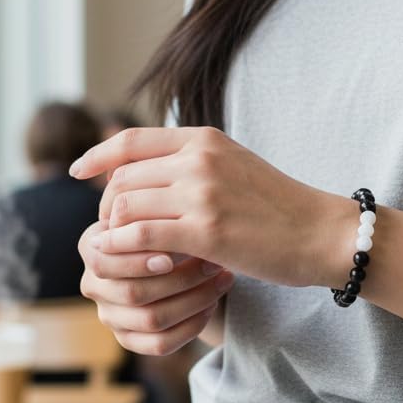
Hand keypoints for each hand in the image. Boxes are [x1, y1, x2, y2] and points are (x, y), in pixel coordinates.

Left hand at [70, 125, 346, 289]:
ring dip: (116, 234)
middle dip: (107, 209)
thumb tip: (146, 174)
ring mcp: (201, 193)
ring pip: (125, 208)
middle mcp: (198, 159)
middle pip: (122, 179)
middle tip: (114, 233)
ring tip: (129, 252)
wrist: (323, 232)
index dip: (98, 156)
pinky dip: (126, 250)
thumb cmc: (280, 208)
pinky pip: (140, 237)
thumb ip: (193, 164)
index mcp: (204, 139)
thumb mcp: (234, 168)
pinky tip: (133, 263)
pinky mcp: (205, 230)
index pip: (131, 141)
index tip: (79, 172)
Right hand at [77, 217, 232, 355]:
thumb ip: (155, 209)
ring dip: (195, 299)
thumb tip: (165, 214)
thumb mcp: (161, 209)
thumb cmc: (172, 222)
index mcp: (91, 247)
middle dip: (180, 279)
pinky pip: (161, 343)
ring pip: (152, 319)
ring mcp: (110, 315)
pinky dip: (192, 325)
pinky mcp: (129, 339)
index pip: (105, 261)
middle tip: (214, 263)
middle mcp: (94, 284)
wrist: (184, 254)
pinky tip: (213, 304)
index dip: (137, 262)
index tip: (172, 256)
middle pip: (132, 293)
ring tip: (222, 279)